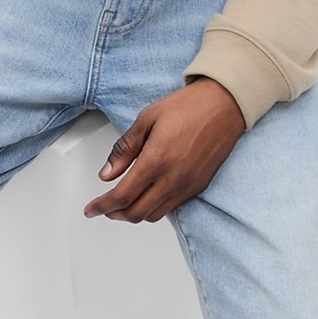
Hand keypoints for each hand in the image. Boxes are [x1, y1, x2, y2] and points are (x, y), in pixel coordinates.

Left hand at [82, 77, 246, 222]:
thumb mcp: (146, 119)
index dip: (102, 207)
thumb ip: (124, 149)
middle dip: (115, 214)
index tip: (91, 209)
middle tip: (104, 207)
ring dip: (134, 214)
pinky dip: (154, 208)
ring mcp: (188, 185)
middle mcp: (173, 178)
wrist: (226, 104)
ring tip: (123, 204)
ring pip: (154, 215)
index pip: (122, 196)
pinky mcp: (199, 186)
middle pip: (136, 213)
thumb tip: (107, 172)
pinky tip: (147, 197)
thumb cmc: (190, 106)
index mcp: (156, 160)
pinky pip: (171, 208)